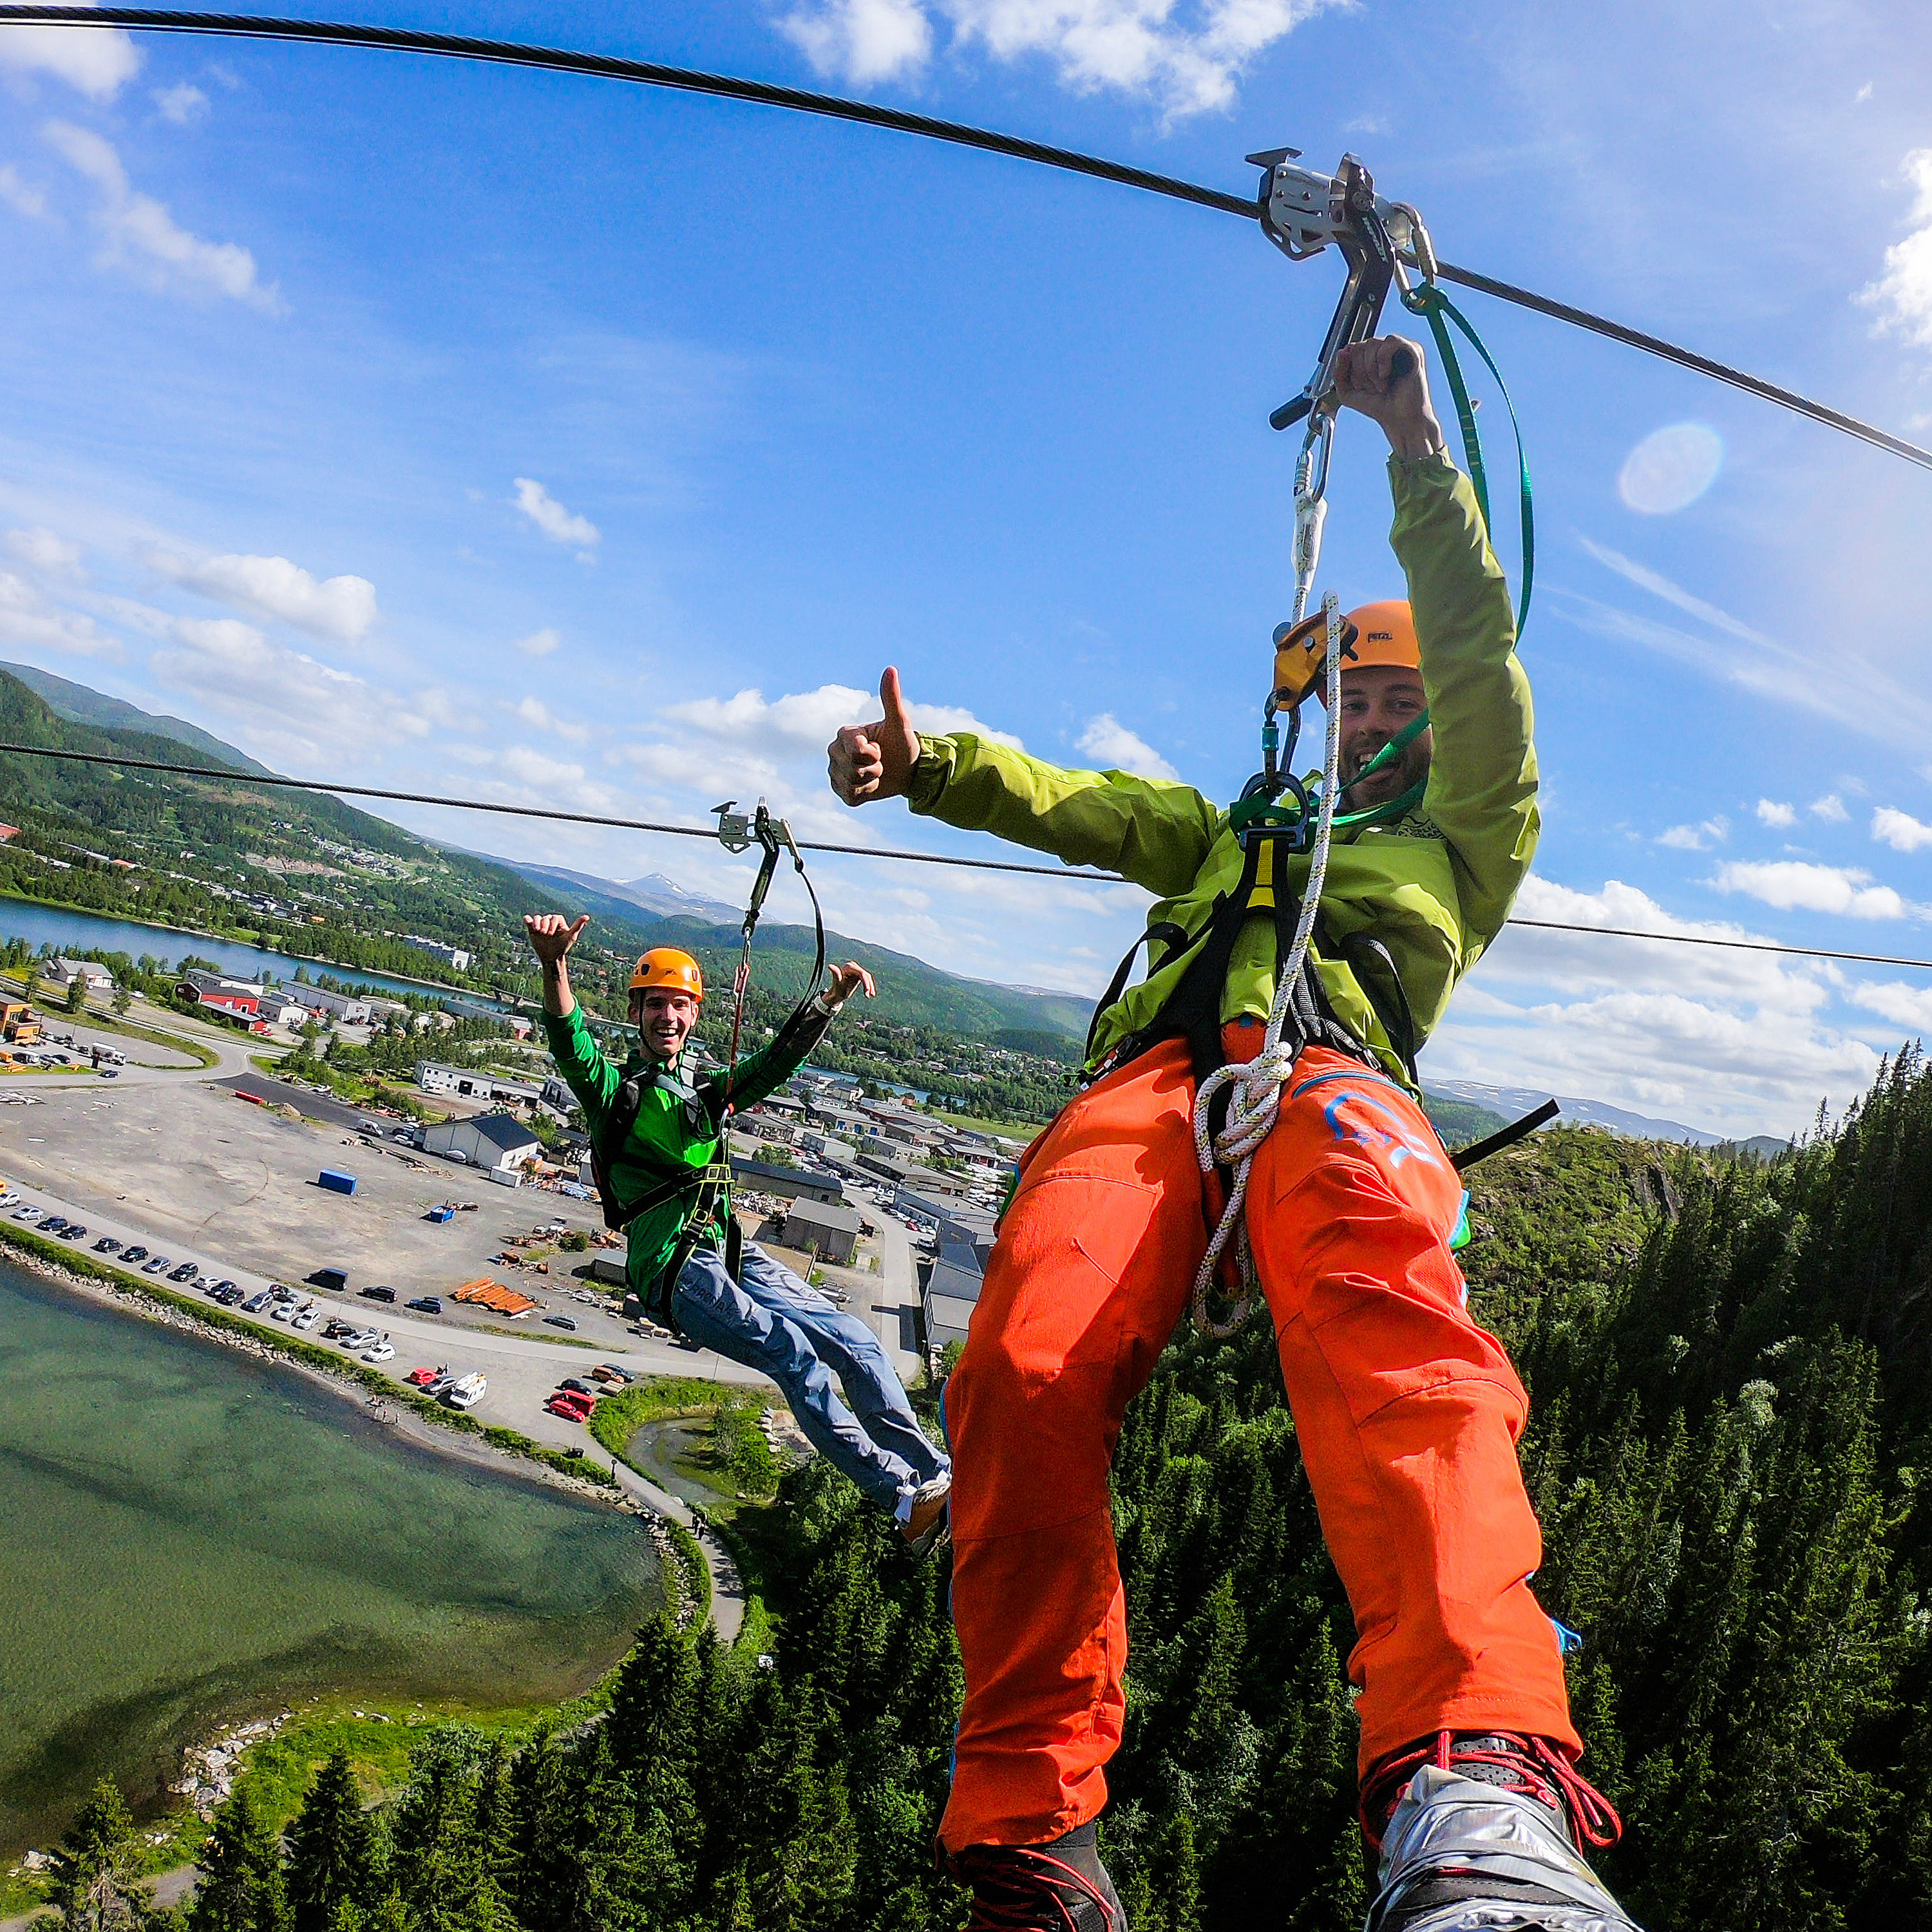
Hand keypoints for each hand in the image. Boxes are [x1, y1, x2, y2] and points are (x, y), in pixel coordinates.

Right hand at [524, 912, 588, 967]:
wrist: (551, 957)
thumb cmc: (563, 947)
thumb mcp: (571, 937)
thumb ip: (578, 926)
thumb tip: (587, 916)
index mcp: (559, 922)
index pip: (555, 917)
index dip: (553, 924)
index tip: (552, 934)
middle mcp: (550, 922)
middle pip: (546, 917)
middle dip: (546, 925)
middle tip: (546, 934)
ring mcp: (541, 925)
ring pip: (538, 917)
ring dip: (537, 923)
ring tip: (538, 931)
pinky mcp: (533, 929)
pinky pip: (529, 920)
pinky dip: (527, 919)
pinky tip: (527, 920)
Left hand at [822, 961, 876, 1007]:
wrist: (837, 994)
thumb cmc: (837, 988)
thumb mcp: (837, 982)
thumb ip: (836, 973)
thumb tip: (830, 966)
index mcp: (848, 966)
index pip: (861, 973)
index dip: (866, 982)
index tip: (867, 990)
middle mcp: (853, 966)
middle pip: (866, 975)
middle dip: (869, 986)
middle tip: (869, 995)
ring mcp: (857, 969)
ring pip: (868, 978)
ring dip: (870, 987)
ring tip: (871, 995)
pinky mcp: (859, 974)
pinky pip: (867, 980)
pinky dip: (869, 987)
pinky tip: (871, 993)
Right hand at [828, 667, 920, 806]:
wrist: (907, 770)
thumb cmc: (902, 744)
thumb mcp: (899, 722)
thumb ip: (891, 697)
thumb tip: (891, 669)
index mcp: (845, 734)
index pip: (855, 751)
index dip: (872, 755)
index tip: (880, 749)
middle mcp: (835, 751)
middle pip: (851, 769)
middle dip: (872, 769)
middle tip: (880, 762)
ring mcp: (835, 771)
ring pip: (850, 784)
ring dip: (870, 782)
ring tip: (876, 773)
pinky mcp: (840, 790)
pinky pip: (850, 796)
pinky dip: (865, 794)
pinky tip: (870, 786)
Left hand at [1332, 335, 1444, 459]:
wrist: (1399, 420)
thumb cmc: (1378, 407)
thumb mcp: (1347, 393)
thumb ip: (1338, 373)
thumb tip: (1342, 352)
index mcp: (1370, 356)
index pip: (1350, 349)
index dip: (1350, 369)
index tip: (1360, 387)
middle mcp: (1384, 349)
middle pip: (1358, 346)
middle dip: (1360, 372)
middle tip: (1373, 388)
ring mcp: (1399, 348)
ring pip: (1372, 343)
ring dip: (1371, 370)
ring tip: (1382, 386)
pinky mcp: (1412, 350)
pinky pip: (1390, 341)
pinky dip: (1383, 360)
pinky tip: (1387, 374)